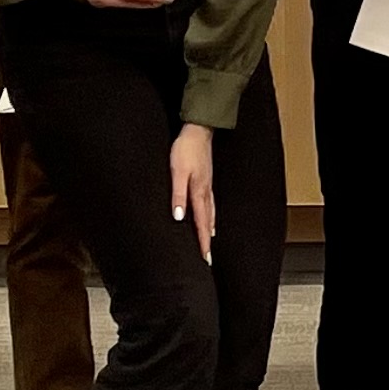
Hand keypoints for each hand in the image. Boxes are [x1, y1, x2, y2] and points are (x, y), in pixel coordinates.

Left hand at [168, 123, 215, 261]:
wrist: (198, 131)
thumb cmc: (186, 150)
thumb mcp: (177, 172)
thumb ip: (178, 195)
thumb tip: (178, 218)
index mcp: (198, 192)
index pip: (200, 223)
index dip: (201, 241)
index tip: (204, 258)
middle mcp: (206, 192)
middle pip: (207, 221)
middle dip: (207, 240)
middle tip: (207, 258)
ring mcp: (208, 185)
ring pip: (210, 213)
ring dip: (209, 228)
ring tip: (209, 241)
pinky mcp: (206, 179)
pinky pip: (210, 203)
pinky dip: (210, 214)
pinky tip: (209, 214)